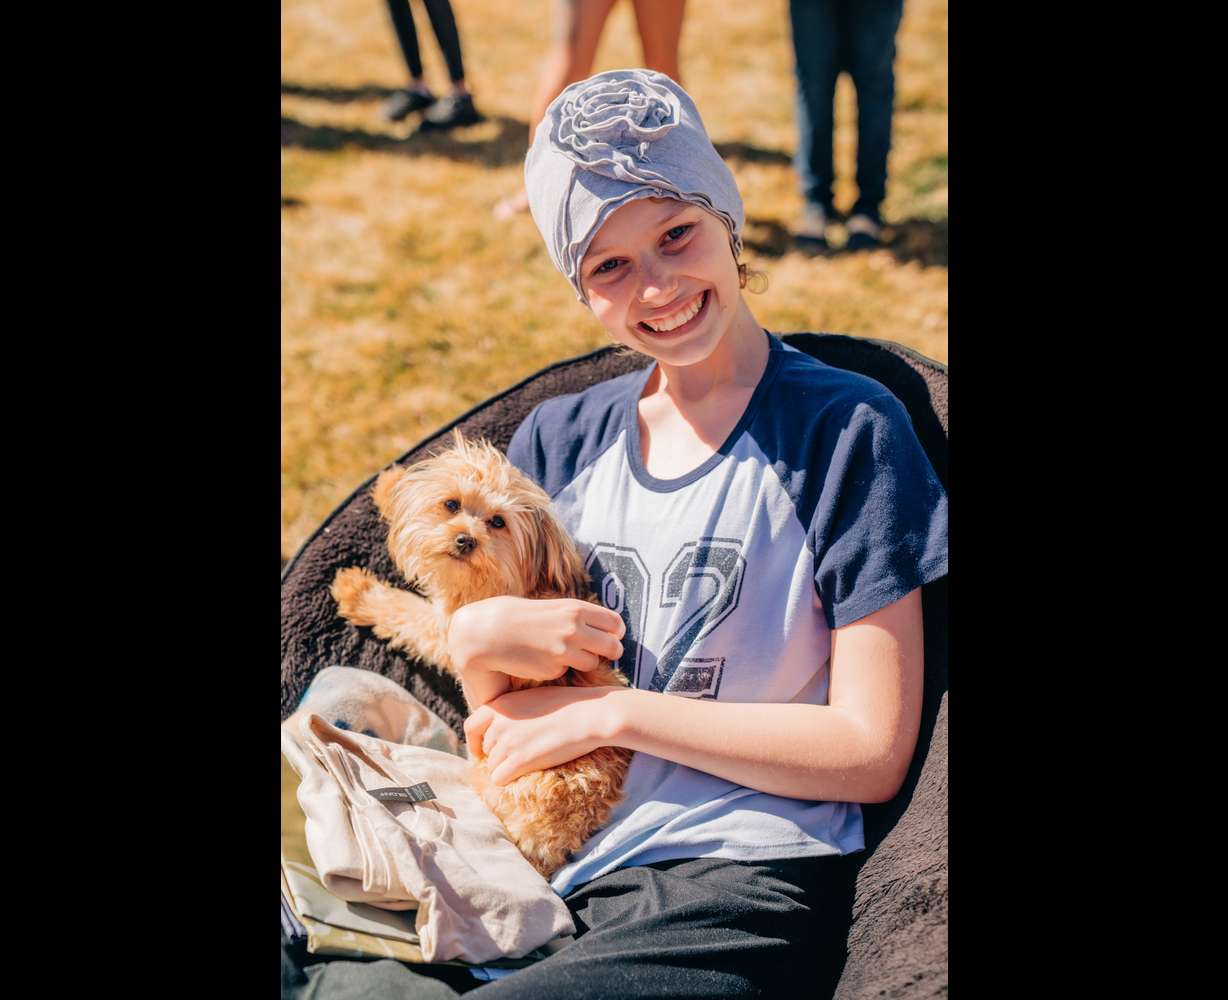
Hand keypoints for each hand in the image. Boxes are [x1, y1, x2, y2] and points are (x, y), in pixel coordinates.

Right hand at [446, 596, 624, 683]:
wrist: (486, 632)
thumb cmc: (517, 619)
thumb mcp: (552, 609)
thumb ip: (574, 617)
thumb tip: (597, 629)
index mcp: (575, 608)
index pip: (615, 623)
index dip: (615, 633)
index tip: (609, 637)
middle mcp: (574, 627)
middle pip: (614, 646)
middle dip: (610, 653)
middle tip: (601, 655)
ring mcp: (565, 649)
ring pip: (593, 663)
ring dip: (584, 664)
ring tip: (566, 658)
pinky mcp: (553, 668)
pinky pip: (568, 672)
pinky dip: (561, 671)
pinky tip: (544, 664)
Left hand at [463, 685, 622, 785]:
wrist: (590, 715)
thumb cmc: (568, 705)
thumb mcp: (531, 698)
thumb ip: (511, 711)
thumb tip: (498, 730)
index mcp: (500, 704)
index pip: (470, 727)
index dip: (475, 742)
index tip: (483, 751)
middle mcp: (498, 722)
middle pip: (485, 751)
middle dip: (498, 756)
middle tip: (519, 757)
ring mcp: (507, 742)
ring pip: (492, 767)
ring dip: (507, 768)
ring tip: (530, 761)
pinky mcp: (519, 760)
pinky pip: (499, 779)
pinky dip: (510, 779)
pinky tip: (526, 772)